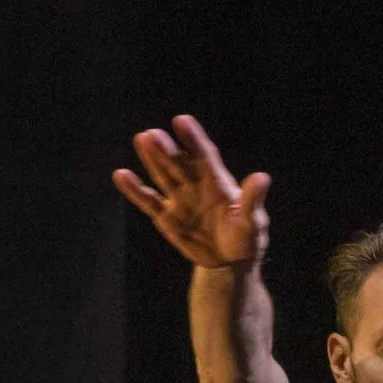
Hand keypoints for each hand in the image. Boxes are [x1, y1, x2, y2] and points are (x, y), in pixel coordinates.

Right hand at [114, 115, 269, 270]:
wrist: (230, 260)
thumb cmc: (246, 237)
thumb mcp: (253, 222)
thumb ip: (253, 201)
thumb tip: (262, 178)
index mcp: (217, 182)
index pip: (204, 156)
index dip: (193, 139)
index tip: (181, 121)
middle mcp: (196, 185)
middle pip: (179, 163)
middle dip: (167, 150)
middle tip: (152, 134)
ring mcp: (179, 199)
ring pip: (163, 175)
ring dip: (152, 159)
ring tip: (141, 140)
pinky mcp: (166, 217)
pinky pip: (149, 201)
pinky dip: (135, 190)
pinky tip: (121, 175)